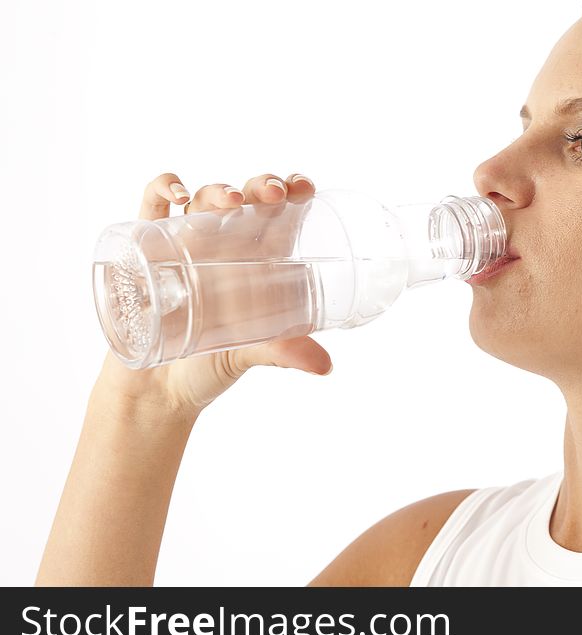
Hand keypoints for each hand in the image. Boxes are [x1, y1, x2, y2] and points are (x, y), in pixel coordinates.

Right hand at [95, 172, 333, 417]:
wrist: (156, 392)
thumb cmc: (209, 368)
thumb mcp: (249, 355)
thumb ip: (283, 354)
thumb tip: (326, 367)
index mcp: (256, 263)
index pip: (280, 216)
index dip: (293, 191)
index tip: (304, 188)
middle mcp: (223, 247)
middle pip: (246, 200)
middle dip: (261, 186)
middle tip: (274, 192)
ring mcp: (185, 244)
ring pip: (203, 198)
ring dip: (218, 190)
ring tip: (232, 200)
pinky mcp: (146, 249)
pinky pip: (151, 206)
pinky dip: (161, 189)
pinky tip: (176, 195)